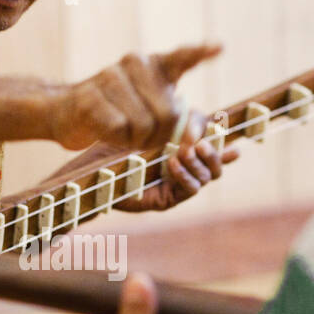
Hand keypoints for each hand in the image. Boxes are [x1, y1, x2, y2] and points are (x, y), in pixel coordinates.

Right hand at [50, 43, 221, 151]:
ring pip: (142, 124)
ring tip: (124, 131)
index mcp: (155, 64)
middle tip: (146, 136)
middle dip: (161, 135)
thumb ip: (181, 122)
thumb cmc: (122, 114)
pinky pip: (118, 128)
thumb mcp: (154, 112)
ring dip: (136, 140)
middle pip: (168, 113)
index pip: (182, 57)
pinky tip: (106, 130)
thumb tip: (193, 139)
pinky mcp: (90, 97)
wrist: (69, 113)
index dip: (200, 53)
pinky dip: (116, 139)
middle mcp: (134, 63)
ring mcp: (109, 77)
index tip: (220, 47)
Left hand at [115, 123, 239, 211]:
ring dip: (198, 163)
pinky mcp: (169, 199)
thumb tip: (199, 114)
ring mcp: (178, 184)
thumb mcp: (148, 129)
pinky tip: (172, 163)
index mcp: (182, 147)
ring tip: (184, 151)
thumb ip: (175, 123)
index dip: (219, 136)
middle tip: (201, 144)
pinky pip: (191, 189)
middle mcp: (184, 167)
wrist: (94, 170)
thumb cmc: (119, 146)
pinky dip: (185, 175)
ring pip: (208, 176)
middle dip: (214, 152)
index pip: (212, 142)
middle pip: (216, 163)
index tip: (215, 126)